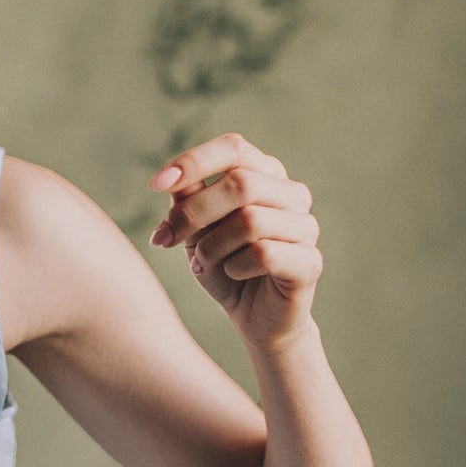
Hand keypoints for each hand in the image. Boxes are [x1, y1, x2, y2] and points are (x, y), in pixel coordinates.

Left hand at [147, 131, 321, 351]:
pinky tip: (232, 274)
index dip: (193, 162)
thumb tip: (171, 181)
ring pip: (249, 221)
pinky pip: (263, 255)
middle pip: (239, 184)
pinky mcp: (309, 262)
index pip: (234, 148)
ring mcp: (306, 227)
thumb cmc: (224, 265)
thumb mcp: (196, 229)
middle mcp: (292, 194)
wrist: (253, 317)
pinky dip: (234, 266)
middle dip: (193, 213)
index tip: (156, 185)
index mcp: (266, 174)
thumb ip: (188, 199)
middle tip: (166, 239)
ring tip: (203, 262)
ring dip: (212, 245)